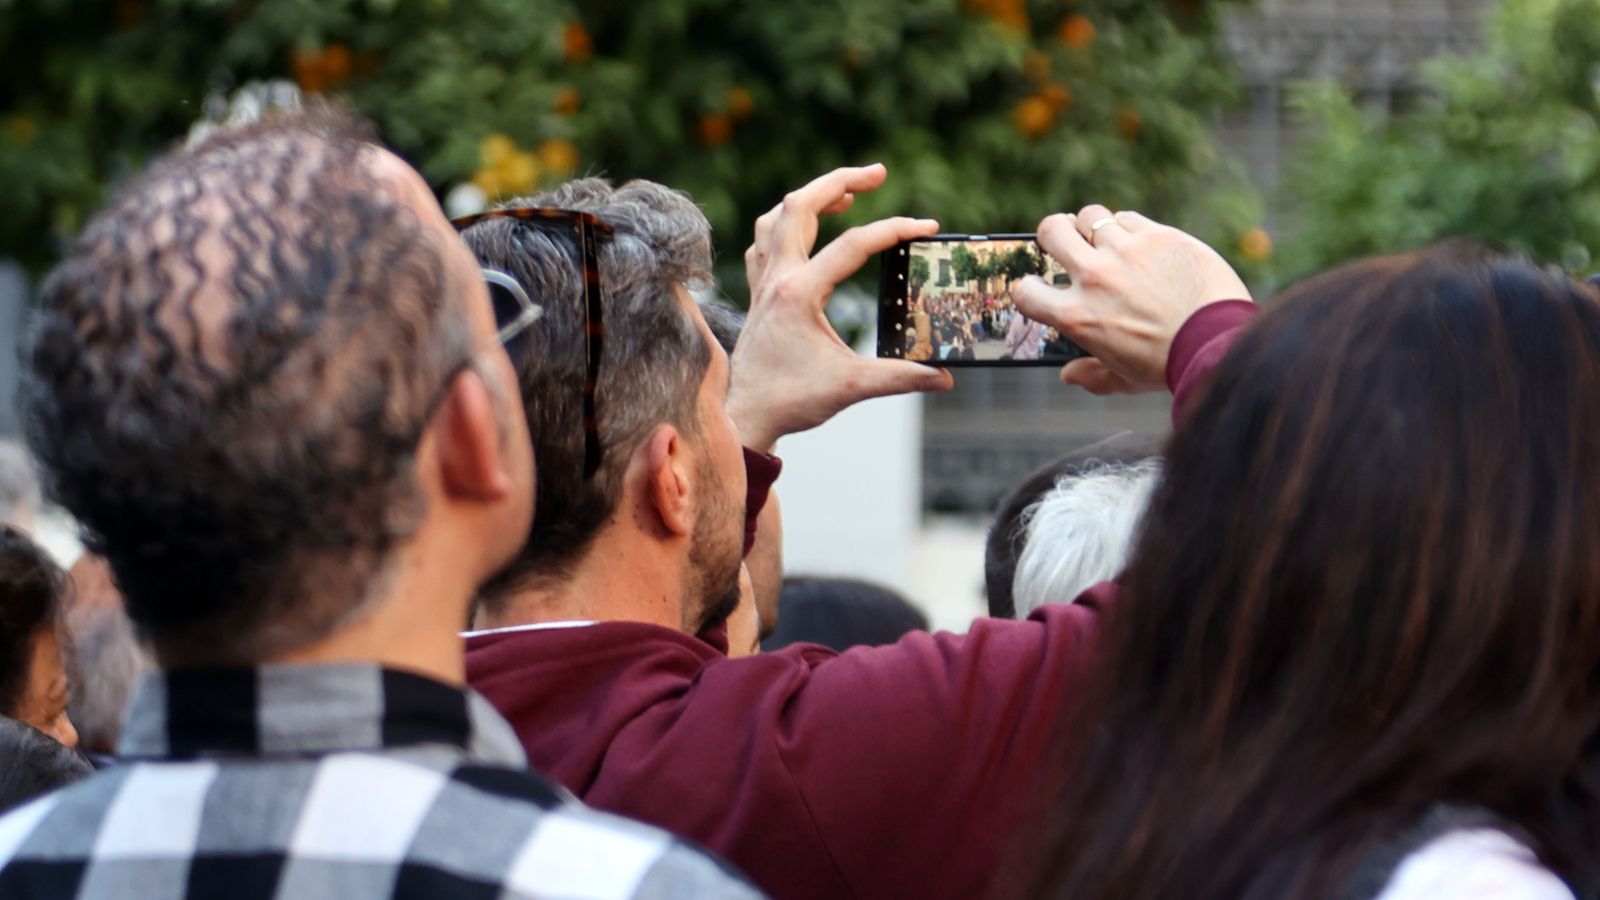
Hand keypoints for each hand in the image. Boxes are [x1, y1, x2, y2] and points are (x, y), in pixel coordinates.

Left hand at [729, 164, 953, 450]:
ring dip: (809, 198)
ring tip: (845, 194)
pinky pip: (764, 243)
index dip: (895, 230)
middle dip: (840, 180)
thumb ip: (900, 378)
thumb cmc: (792, 401)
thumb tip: (944, 378)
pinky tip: (805, 232)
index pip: (854, 245)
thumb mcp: (852, 387)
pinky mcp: (758, 295)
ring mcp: (763, 284)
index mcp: (799, 293)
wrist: (747, 417)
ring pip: (776, 218)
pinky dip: (784, 226)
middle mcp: (777, 279)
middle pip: (799, 205)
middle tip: (878, 173)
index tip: (927, 228)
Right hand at [1013, 205, 1250, 393]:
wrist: (1219, 343)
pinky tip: (1139, 244)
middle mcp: (1094, 278)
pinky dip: (1127, 228)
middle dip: (1052, 236)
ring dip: (1092, 228)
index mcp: (1077, 316)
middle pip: (1050, 231)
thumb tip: (1069, 375)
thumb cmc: (1169, 367)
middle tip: (1065, 245)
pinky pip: (1128, 218)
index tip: (1040, 289)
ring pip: (1089, 215)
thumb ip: (1091, 377)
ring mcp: (1125, 251)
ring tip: (1105, 241)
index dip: (1028, 288)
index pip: (1025, 291)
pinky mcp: (1157, 235)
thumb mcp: (1123, 381)